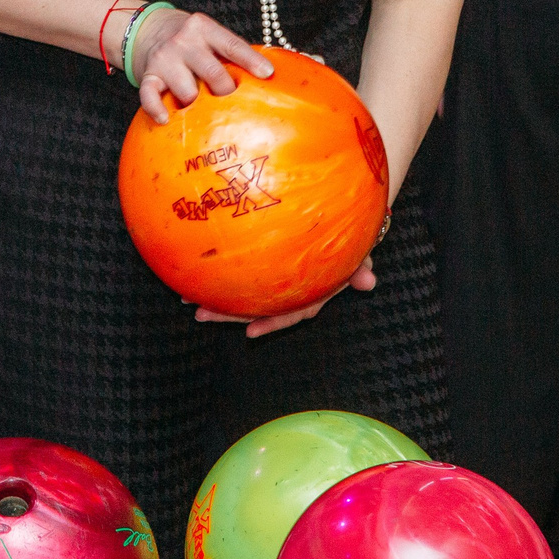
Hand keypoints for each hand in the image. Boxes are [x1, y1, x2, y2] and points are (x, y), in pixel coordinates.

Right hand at [131, 8, 271, 122]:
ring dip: (198, 106)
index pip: (232, 45)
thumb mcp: (210, 36)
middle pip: (213, 73)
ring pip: (188, 91)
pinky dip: (157, 109)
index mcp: (204, 28)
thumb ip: (231, 53)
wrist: (149, 29)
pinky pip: (150, 96)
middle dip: (227, 92)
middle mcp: (184, 42)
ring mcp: (164, 59)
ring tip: (205, 113)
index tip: (267, 74)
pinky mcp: (148, 75)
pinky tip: (166, 119)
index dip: (251, 60)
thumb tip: (266, 78)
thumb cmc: (191, 40)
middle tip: (236, 106)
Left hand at [197, 257, 377, 337]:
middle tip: (199, 313)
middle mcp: (291, 294)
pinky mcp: (266, 269)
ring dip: (217, 301)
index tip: (250, 333)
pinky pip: (244, 277)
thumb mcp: (358, 254)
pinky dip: (223, 280)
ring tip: (189, 301)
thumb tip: (370, 282)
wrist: (344, 226)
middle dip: (228, 314)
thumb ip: (361, 268)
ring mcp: (278, 284)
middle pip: (258, 308)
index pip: (292, 313)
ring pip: (246, 297)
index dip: (272, 324)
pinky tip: (196, 278)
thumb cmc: (350, 242)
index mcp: (312, 295)